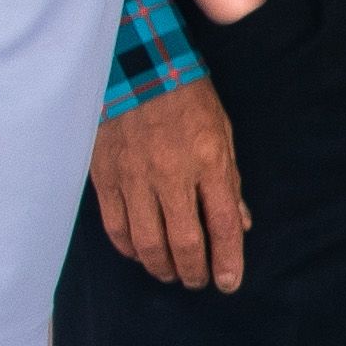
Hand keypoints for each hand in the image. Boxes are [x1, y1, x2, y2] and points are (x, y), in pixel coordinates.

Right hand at [91, 79, 248, 290]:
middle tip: (198, 281)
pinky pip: (116, 226)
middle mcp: (172, 174)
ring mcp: (135, 177)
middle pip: (185, 243)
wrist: (134, 63)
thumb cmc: (185, 95)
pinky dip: (129, 248)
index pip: (223, 224)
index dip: (228, 261)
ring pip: (147, 243)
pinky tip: (140, 253)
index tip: (229, 283)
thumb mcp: (221, 130)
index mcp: (208, 160)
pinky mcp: (105, 176)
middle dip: (194, 272)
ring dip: (162, 267)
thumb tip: (240, 223)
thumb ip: (229, 180)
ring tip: (170, 273)